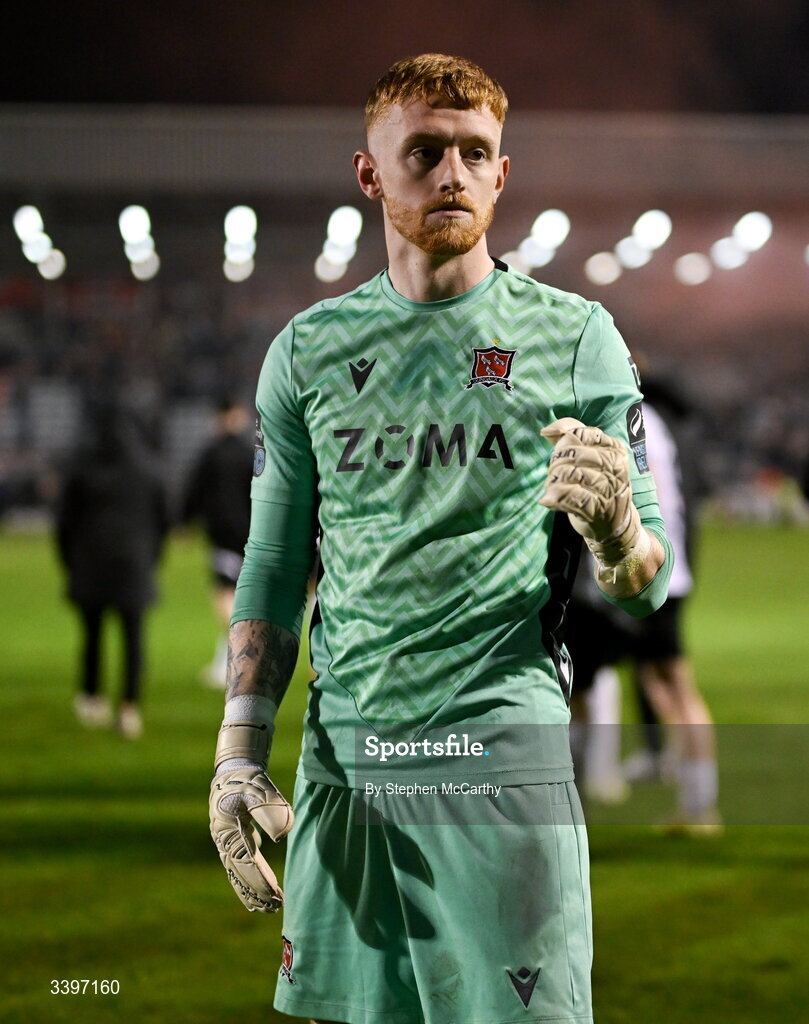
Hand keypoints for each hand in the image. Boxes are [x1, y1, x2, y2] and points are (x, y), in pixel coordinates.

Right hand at [209, 766, 293, 911]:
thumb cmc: (249, 779)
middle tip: (275, 907)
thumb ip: (270, 812)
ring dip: (251, 891)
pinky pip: (238, 866)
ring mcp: (225, 841)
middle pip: (239, 872)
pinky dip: (247, 881)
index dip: (259, 879)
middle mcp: (223, 840)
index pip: (245, 862)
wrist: (235, 768)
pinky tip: (258, 892)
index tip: (274, 894)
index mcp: (229, 830)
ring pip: (237, 873)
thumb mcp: (260, 792)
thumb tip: (281, 837)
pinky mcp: (232, 840)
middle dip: (257, 891)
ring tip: (268, 908)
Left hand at [539, 417, 643, 567]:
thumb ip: (571, 436)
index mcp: (614, 448)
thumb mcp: (590, 457)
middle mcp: (615, 466)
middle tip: (554, 475)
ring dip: (553, 482)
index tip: (558, 454)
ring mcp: (609, 488)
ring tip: (551, 488)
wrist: (615, 525)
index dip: (561, 443)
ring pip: (571, 474)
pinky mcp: (598, 509)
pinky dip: (555, 497)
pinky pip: (571, 496)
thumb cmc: (597, 486)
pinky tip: (548, 500)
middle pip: (573, 453)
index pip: (580, 433)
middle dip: (556, 463)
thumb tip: (547, 430)